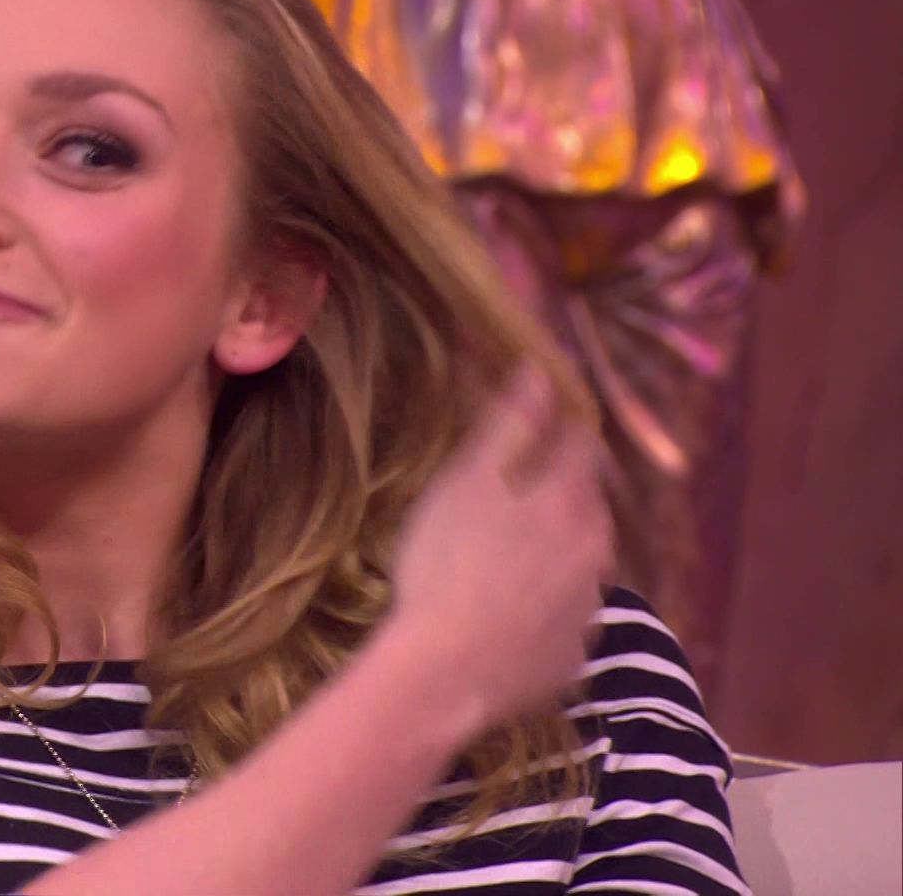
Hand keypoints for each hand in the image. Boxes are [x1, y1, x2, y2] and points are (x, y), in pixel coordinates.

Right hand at [381, 364, 614, 732]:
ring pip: (580, 564)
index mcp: (570, 500)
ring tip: (506, 557)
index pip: (581, 441)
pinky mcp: (572, 658)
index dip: (559, 422)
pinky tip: (505, 615)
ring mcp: (589, 610)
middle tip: (511, 491)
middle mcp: (596, 551)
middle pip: (586, 504)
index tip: (537, 413)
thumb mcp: (468, 480)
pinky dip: (544, 610)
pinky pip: (564, 620)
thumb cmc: (447, 563)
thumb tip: (540, 369)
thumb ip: (510, 422)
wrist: (444, 671)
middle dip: (556, 491)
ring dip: (554, 552)